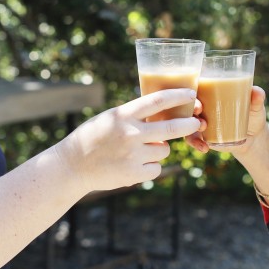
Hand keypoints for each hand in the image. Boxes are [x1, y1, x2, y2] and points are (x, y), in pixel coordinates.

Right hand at [53, 88, 201, 192]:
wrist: (72, 165)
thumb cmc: (94, 138)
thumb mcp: (111, 118)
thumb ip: (134, 116)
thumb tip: (166, 114)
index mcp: (123, 115)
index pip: (157, 101)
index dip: (178, 96)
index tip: (191, 93)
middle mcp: (130, 133)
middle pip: (171, 128)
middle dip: (189, 125)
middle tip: (196, 123)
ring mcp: (132, 155)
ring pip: (164, 150)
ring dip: (158, 149)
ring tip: (138, 151)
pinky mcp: (133, 174)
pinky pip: (156, 168)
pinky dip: (149, 167)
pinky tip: (132, 165)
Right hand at [186, 86, 268, 156]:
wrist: (253, 138)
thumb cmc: (253, 114)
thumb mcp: (256, 106)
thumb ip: (257, 98)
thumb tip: (257, 92)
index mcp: (210, 92)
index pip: (195, 87)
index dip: (191, 89)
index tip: (197, 94)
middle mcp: (201, 105)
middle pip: (187, 103)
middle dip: (190, 106)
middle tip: (199, 111)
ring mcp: (199, 121)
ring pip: (185, 121)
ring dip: (189, 125)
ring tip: (203, 128)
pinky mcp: (201, 136)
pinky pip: (192, 138)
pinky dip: (196, 143)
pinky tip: (205, 147)